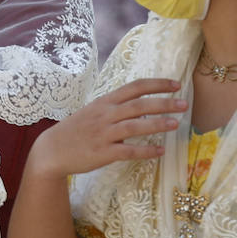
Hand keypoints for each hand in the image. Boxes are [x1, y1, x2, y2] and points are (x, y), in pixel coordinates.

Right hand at [27, 78, 185, 178]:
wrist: (52, 150)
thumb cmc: (76, 130)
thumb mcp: (94, 111)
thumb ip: (115, 107)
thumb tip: (141, 106)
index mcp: (105, 102)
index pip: (134, 87)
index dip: (156, 85)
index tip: (176, 84)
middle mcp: (105, 115)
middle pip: (139, 105)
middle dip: (164, 103)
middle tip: (185, 104)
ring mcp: (104, 133)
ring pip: (135, 126)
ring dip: (158, 124)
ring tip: (176, 124)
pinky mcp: (102, 152)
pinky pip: (128, 150)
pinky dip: (145, 150)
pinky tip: (160, 151)